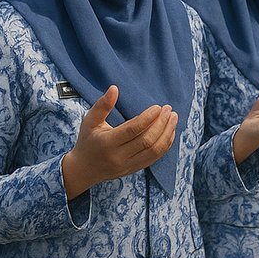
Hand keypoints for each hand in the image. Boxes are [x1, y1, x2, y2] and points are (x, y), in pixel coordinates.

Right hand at [61, 86, 177, 199]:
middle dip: (161, 124)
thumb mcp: (90, 121)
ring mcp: (128, 165)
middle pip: (147, 141)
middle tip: (168, 109)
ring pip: (154, 151)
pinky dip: (165, 144)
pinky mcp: (135, 169)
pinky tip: (170, 131)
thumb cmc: (87, 140)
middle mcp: (119, 157)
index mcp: (107, 143)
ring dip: (167, 133)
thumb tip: (114, 88)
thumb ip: (102, 105)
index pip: (133, 130)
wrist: (84, 169)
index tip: (158, 107)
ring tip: (173, 118)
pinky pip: (155, 158)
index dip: (148, 118)